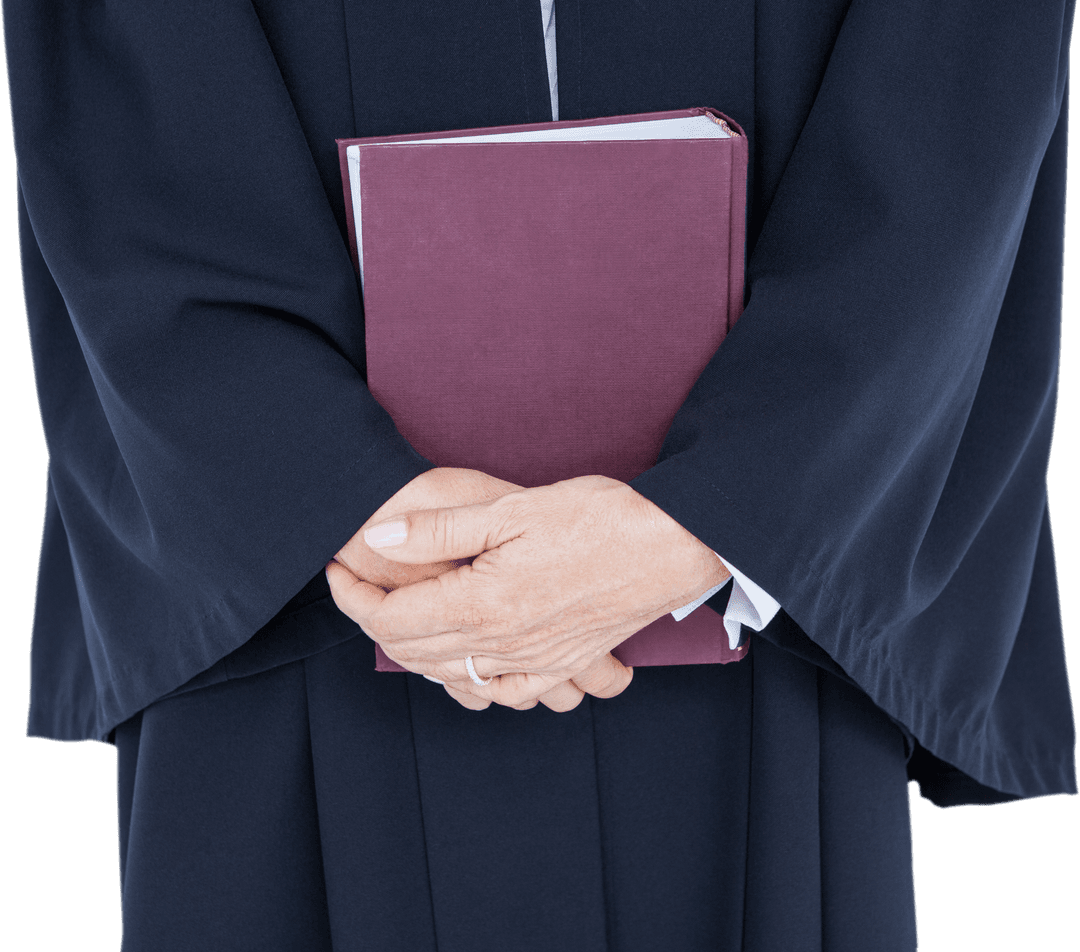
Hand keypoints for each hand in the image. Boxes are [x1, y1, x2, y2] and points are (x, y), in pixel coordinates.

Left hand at [330, 467, 616, 711]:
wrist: (673, 544)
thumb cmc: (599, 518)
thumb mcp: (509, 509)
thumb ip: (436, 529)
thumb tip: (377, 540)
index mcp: (483, 605)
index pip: (391, 620)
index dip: (352, 597)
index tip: (338, 570)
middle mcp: (503, 645)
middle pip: (413, 652)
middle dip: (373, 622)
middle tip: (361, 587)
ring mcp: (535, 663)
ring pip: (451, 677)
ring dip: (414, 652)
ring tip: (400, 616)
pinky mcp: (563, 665)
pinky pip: (505, 695)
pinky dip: (471, 683)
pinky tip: (466, 663)